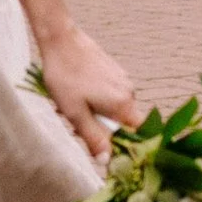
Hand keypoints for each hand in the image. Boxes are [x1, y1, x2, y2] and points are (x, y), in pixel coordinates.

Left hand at [34, 22, 134, 156]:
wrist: (60, 40)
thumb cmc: (65, 77)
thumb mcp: (75, 114)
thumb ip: (94, 139)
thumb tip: (107, 161)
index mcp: (123, 104)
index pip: (141, 133)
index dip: (130, 145)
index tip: (111, 150)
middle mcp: (129, 91)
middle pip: (123, 122)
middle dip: (103, 128)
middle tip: (77, 125)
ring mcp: (122, 79)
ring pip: (114, 107)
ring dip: (95, 113)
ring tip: (71, 106)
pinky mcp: (113, 70)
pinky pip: (109, 93)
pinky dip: (95, 99)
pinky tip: (75, 92)